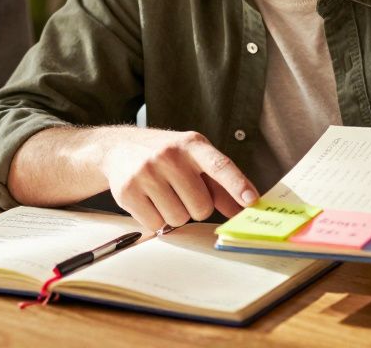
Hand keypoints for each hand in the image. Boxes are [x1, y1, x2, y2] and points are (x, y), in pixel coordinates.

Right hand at [99, 129, 257, 231]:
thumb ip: (219, 184)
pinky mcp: (128, 191)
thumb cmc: (165, 155)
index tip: (251, 201)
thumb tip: (242, 208)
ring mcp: (146, 172)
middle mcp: (169, 156)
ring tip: (164, 195)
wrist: (119, 148)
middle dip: (195, 207)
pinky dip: (156, 219)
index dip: (237, 184)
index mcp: (192, 145)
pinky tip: (149, 200)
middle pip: (201, 206)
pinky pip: (156, 224)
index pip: (219, 166)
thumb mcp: (193, 159)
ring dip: (175, 214)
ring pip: (179, 219)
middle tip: (182, 193)